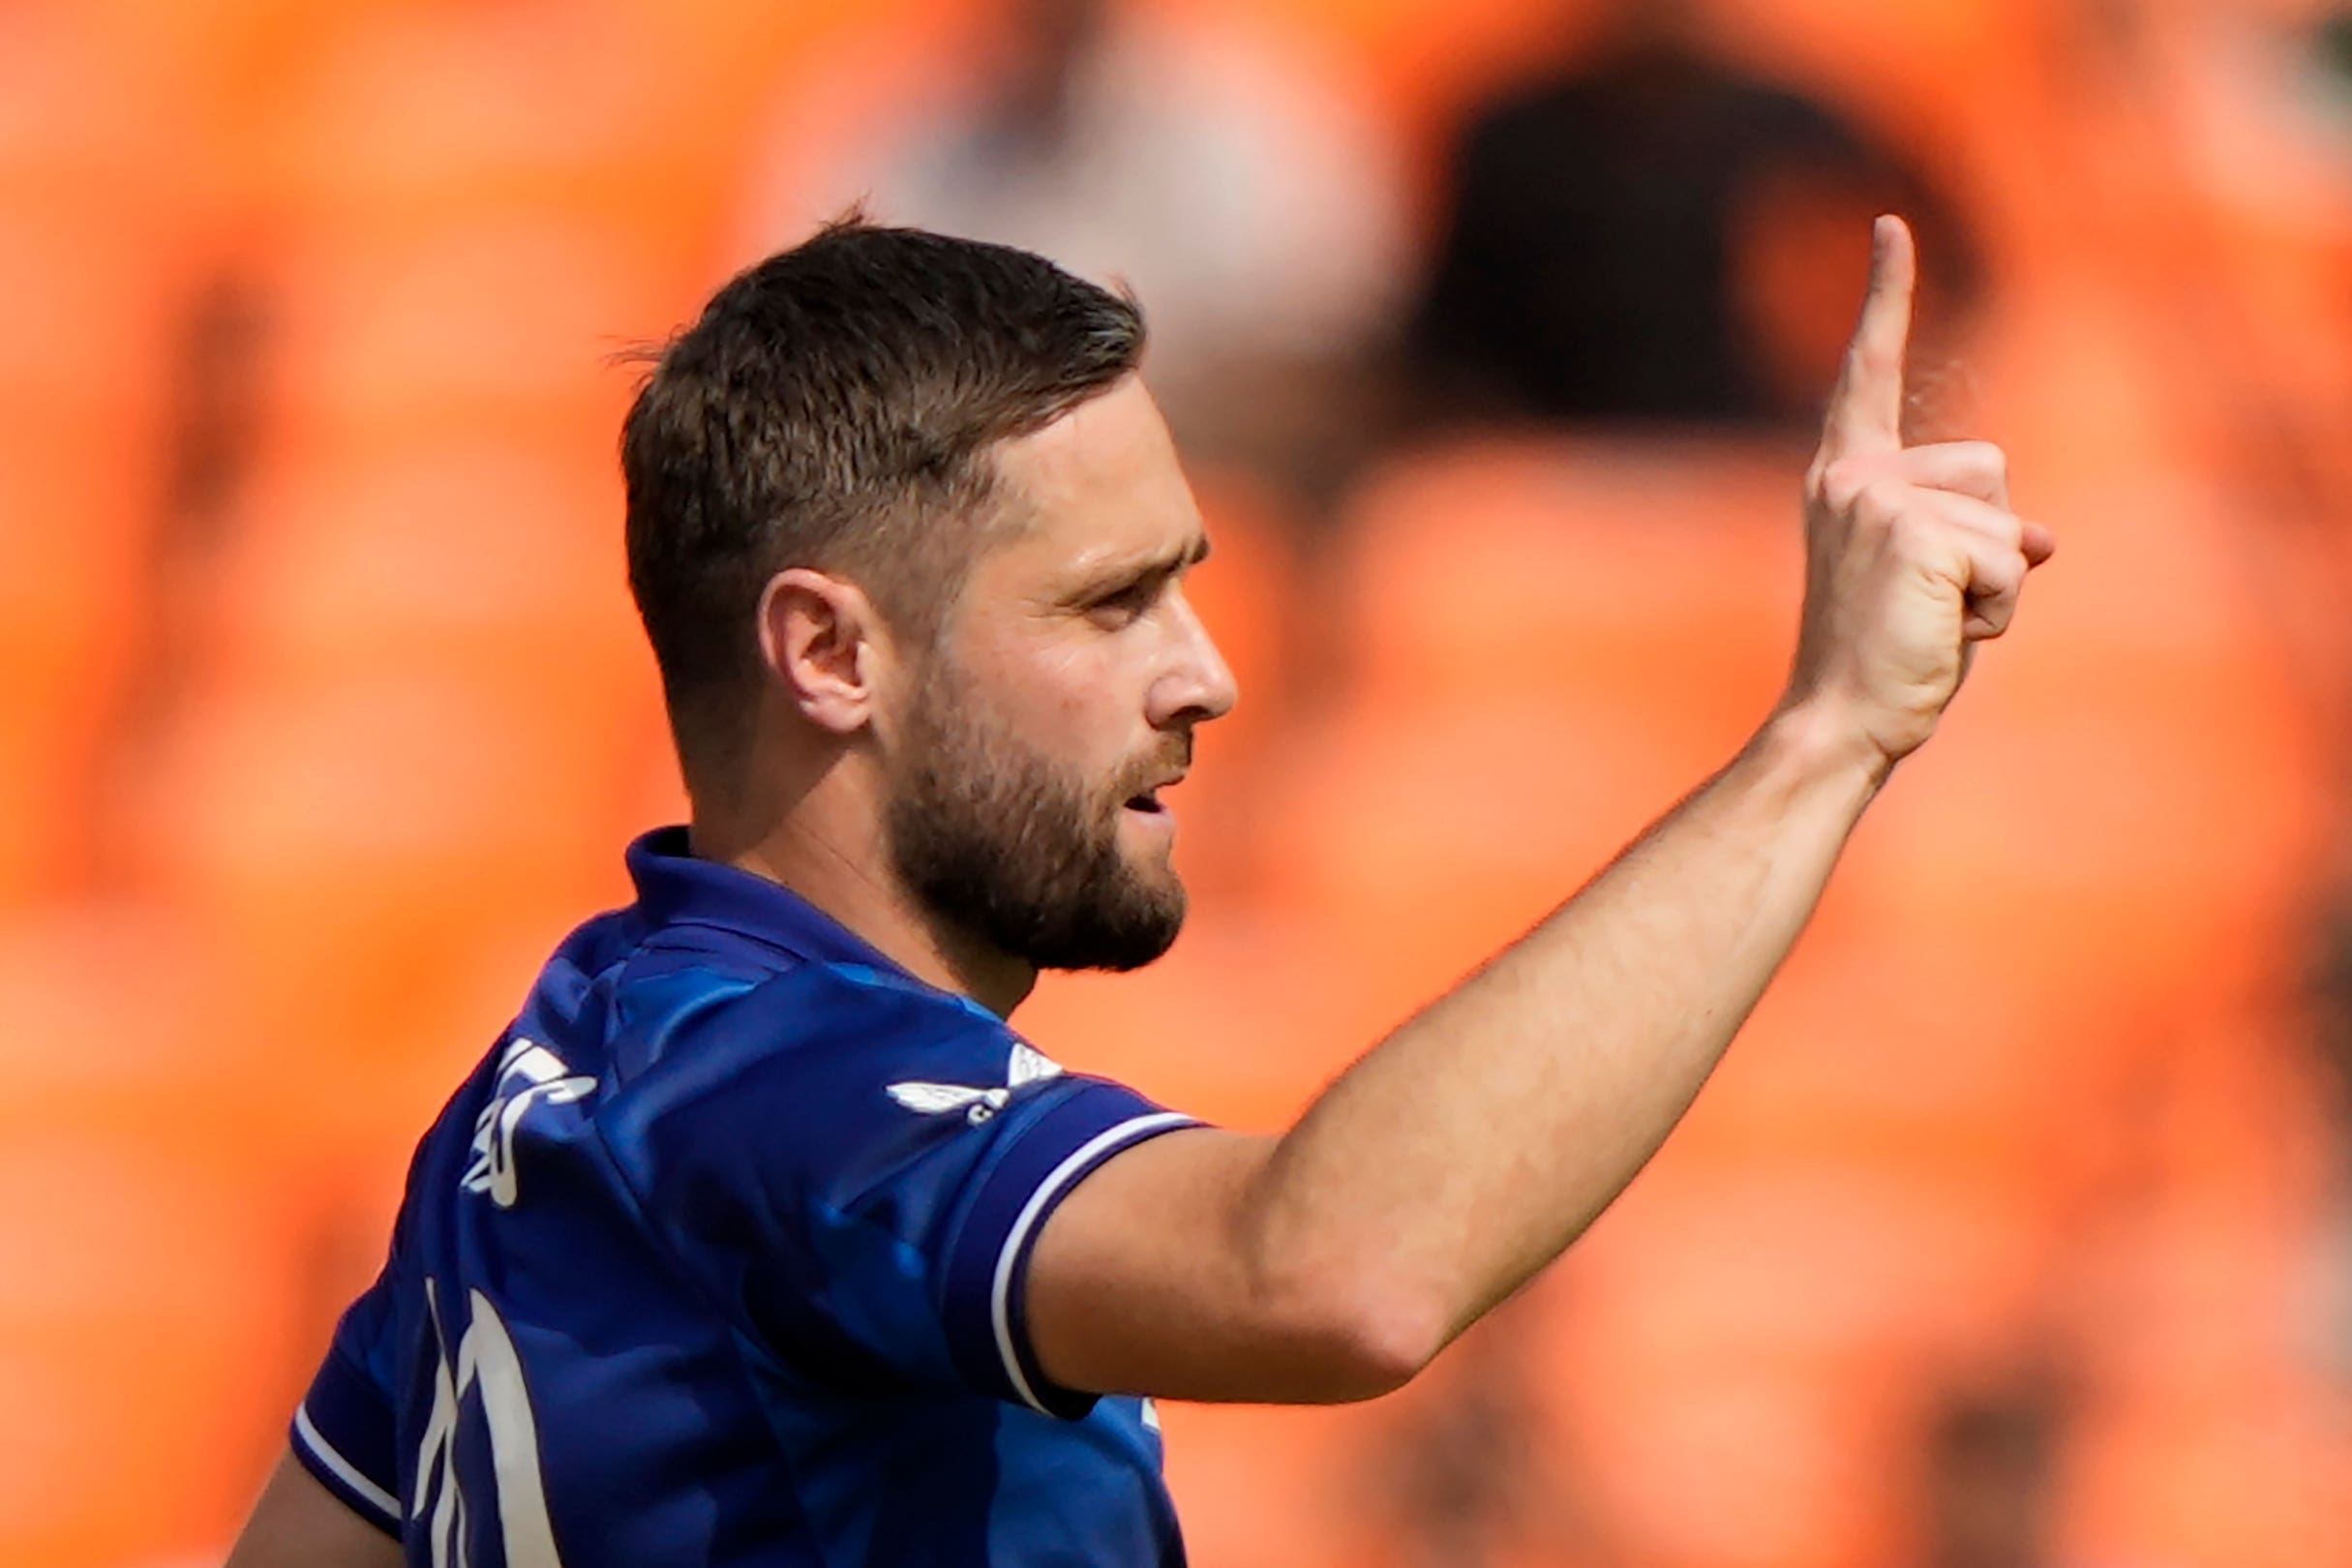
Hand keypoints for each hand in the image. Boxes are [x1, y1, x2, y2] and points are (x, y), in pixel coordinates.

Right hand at [1781, 216, 2054, 771]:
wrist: (1837, 720)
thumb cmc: (1881, 658)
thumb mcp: (1926, 578)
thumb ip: (1970, 536)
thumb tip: (2037, 540)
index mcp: (1843, 476)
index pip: (1870, 371)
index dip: (1886, 296)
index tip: (1891, 226)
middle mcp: (1852, 476)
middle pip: (1989, 465)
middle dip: (1990, 540)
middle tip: (1927, 605)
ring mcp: (1878, 501)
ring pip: (2005, 516)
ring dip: (1994, 582)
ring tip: (1933, 622)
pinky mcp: (1913, 534)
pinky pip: (2008, 561)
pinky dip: (1995, 611)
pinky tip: (1942, 634)